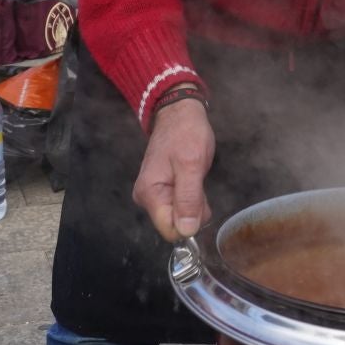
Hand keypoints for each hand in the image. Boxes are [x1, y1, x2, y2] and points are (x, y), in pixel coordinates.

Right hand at [131, 99, 215, 240]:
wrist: (180, 113)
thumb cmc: (186, 134)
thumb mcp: (191, 164)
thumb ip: (188, 198)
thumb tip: (186, 231)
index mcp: (149, 194)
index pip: (170, 230)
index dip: (190, 221)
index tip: (198, 197)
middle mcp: (147, 198)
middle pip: (176, 225)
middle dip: (193, 210)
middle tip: (197, 182)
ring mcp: (154, 195)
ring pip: (180, 217)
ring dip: (194, 202)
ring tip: (195, 178)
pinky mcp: (162, 191)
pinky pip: (180, 207)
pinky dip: (192, 198)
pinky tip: (192, 180)